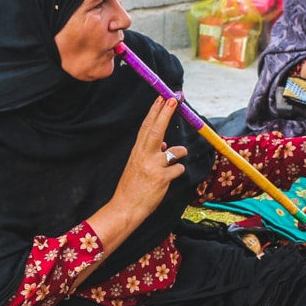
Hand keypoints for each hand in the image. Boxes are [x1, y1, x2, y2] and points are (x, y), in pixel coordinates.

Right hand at [108, 96, 186, 224]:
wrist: (125, 208)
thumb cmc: (132, 187)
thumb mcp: (138, 166)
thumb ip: (151, 153)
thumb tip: (167, 145)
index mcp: (137, 151)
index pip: (146, 127)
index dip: (155, 111)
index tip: (162, 97)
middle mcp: (144, 155)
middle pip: (157, 129)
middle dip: (166, 113)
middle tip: (174, 98)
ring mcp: (153, 166)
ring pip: (176, 151)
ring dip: (180, 152)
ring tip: (176, 158)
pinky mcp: (162, 178)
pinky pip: (179, 169)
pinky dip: (177, 172)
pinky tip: (168, 179)